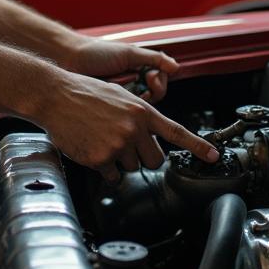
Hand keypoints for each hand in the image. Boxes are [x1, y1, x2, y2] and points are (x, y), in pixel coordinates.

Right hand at [42, 70, 218, 183]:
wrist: (55, 95)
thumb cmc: (84, 92)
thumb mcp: (119, 96)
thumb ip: (138, 116)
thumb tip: (149, 136)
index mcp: (141, 110)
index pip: (176, 132)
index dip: (197, 147)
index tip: (213, 157)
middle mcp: (133, 128)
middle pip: (155, 159)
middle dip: (144, 157)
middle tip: (126, 145)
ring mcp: (118, 145)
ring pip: (131, 167)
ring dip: (120, 160)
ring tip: (102, 139)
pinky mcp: (101, 159)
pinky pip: (112, 176)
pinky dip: (105, 168)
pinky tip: (93, 149)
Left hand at [59, 34, 177, 102]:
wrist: (68, 60)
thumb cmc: (95, 53)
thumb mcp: (127, 53)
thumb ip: (153, 58)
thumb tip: (176, 67)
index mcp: (139, 69)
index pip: (160, 83)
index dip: (158, 83)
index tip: (150, 79)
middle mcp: (133, 85)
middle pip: (153, 98)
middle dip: (147, 94)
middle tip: (138, 90)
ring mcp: (122, 98)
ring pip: (140, 110)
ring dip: (135, 105)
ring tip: (124, 95)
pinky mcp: (111, 111)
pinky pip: (124, 117)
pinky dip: (123, 113)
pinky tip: (116, 107)